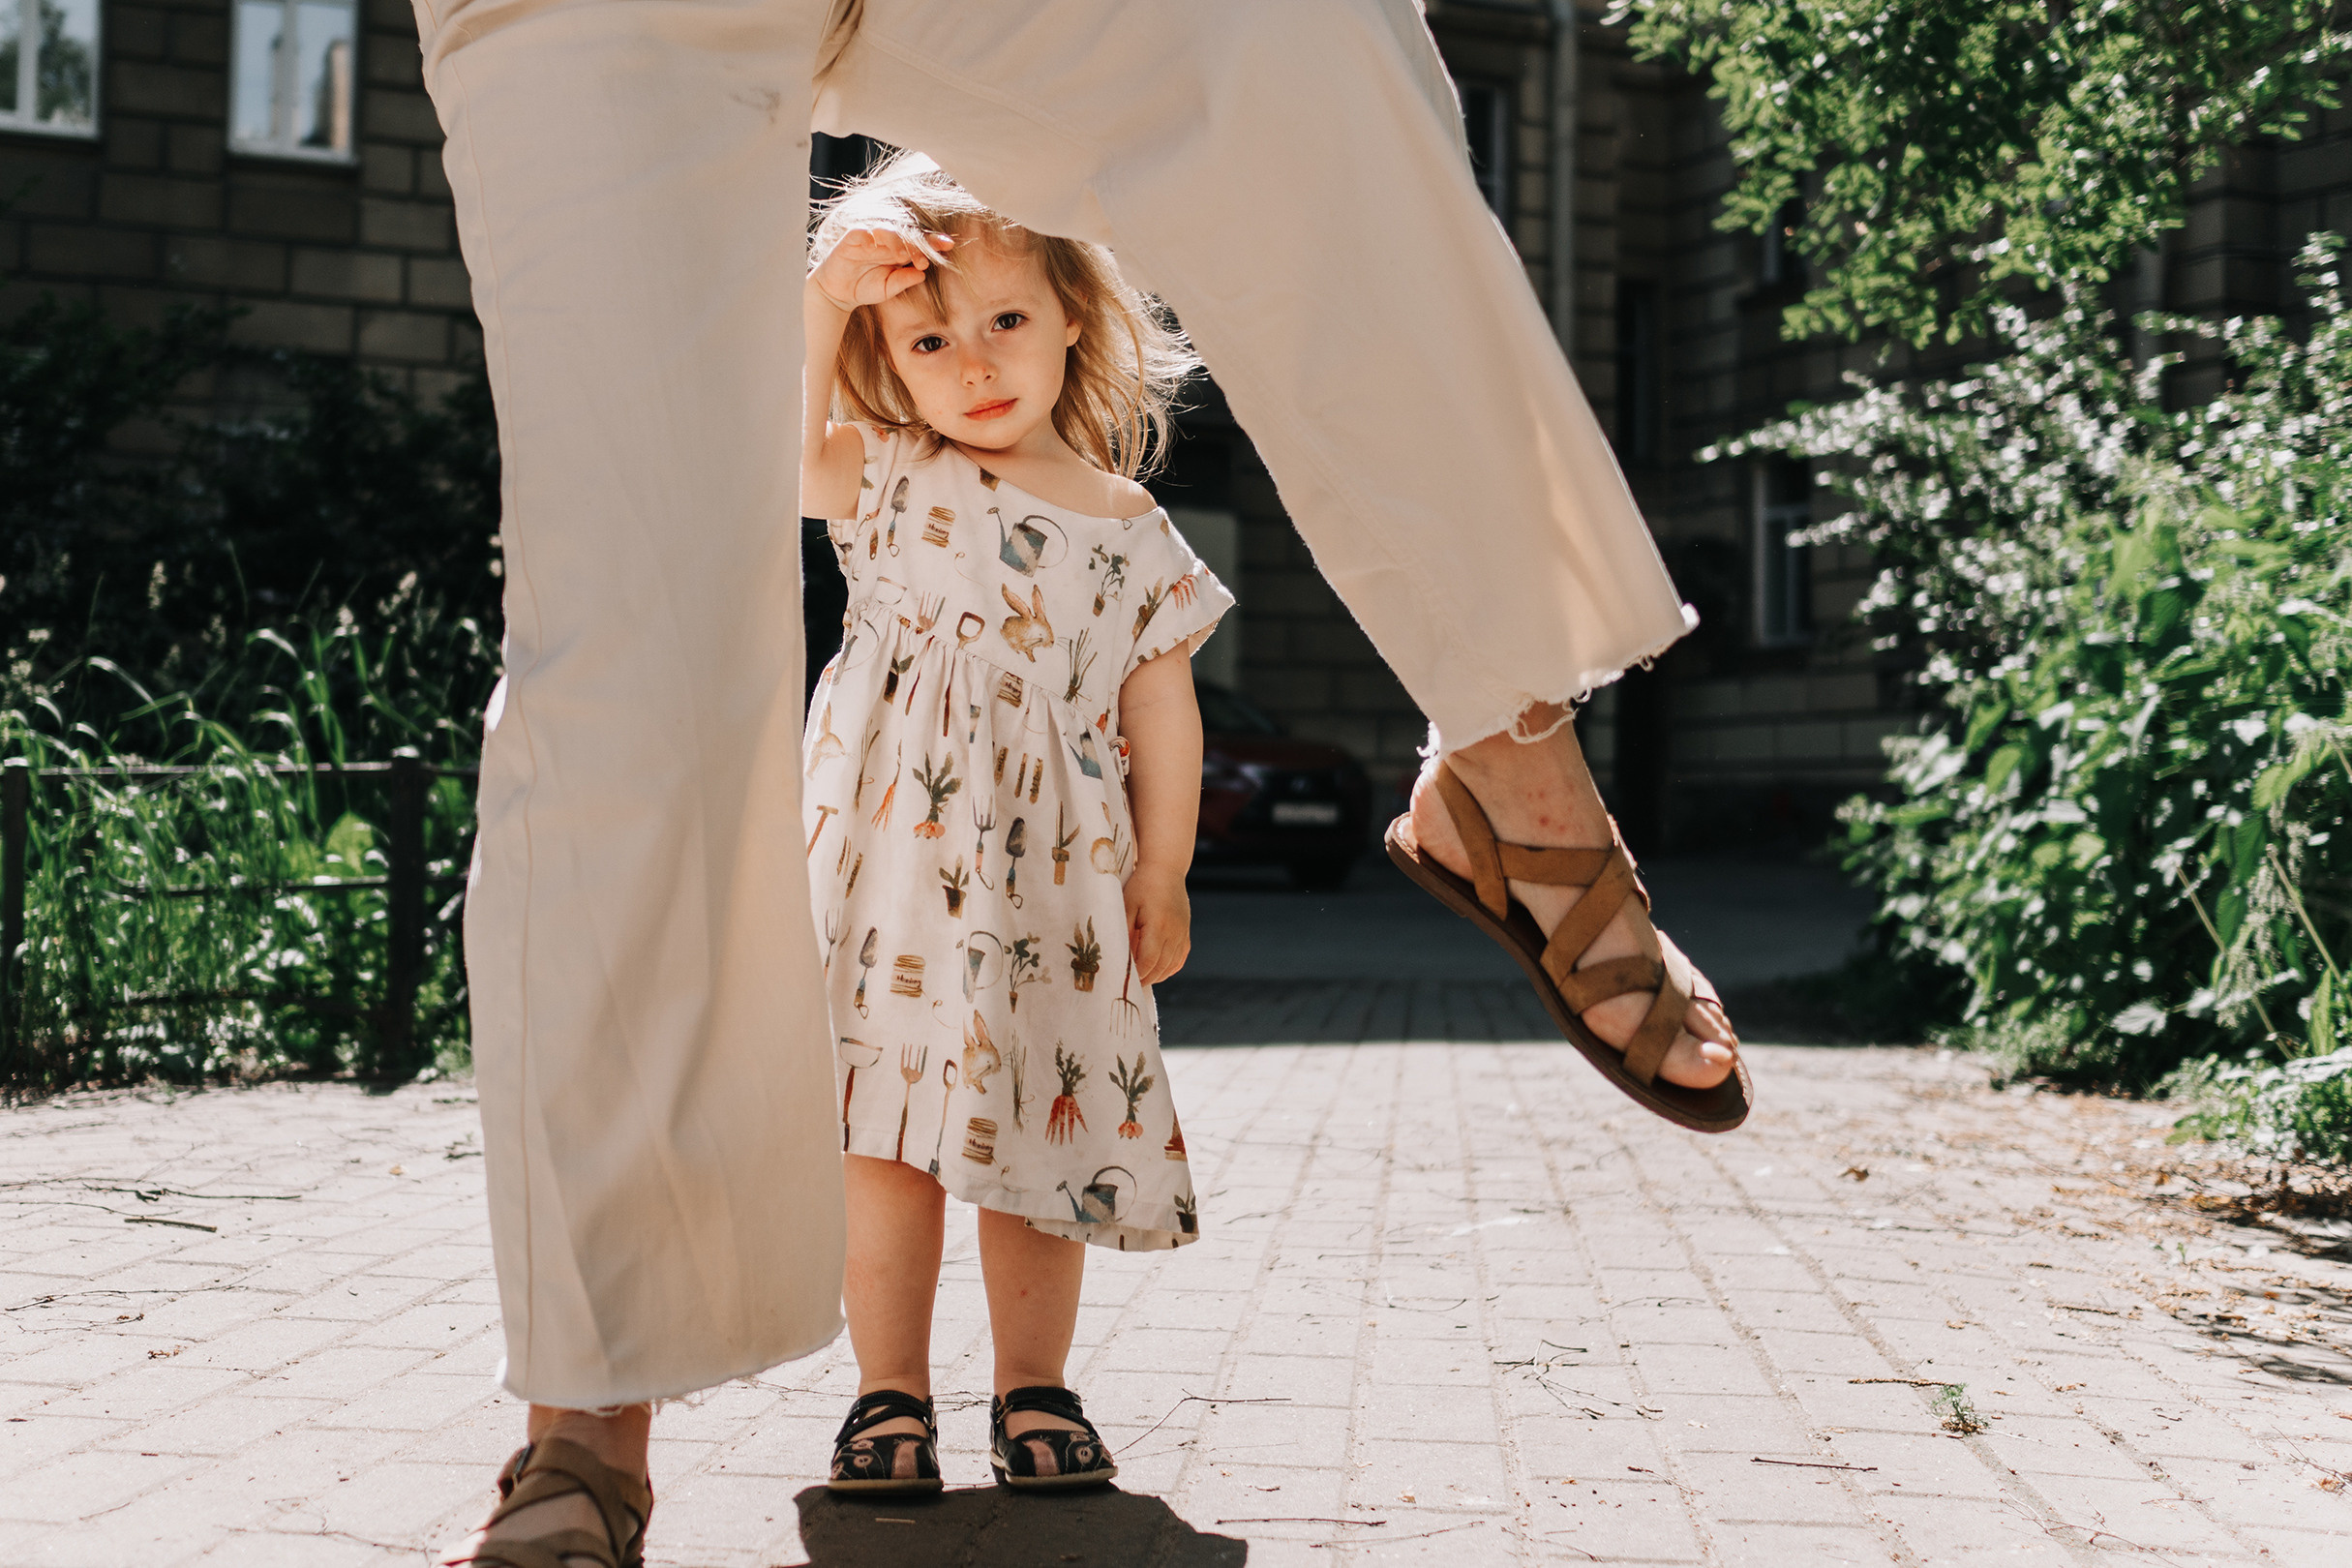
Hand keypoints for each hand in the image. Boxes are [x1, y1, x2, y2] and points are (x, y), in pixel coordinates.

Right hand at [808, 227, 953, 312]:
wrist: (837, 293)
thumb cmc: (865, 287)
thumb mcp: (888, 288)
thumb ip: (904, 280)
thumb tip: (922, 274)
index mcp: (899, 251)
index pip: (918, 242)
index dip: (933, 241)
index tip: (948, 245)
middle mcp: (886, 241)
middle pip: (906, 233)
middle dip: (918, 243)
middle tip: (925, 258)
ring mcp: (869, 238)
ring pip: (886, 229)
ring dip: (896, 239)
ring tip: (901, 255)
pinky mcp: (851, 239)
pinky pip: (861, 231)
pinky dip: (869, 235)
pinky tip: (874, 244)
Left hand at [1123, 864, 1190, 984]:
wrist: (1166, 870)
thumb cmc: (1142, 886)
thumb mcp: (1127, 905)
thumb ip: (1124, 930)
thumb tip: (1119, 954)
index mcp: (1159, 925)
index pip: (1148, 961)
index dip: (1137, 975)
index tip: (1124, 981)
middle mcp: (1174, 933)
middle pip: (1160, 967)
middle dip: (1145, 979)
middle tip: (1129, 986)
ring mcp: (1183, 934)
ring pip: (1171, 965)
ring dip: (1156, 975)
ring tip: (1141, 979)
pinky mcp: (1185, 933)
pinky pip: (1179, 959)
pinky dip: (1168, 968)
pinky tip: (1156, 970)